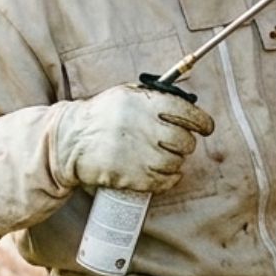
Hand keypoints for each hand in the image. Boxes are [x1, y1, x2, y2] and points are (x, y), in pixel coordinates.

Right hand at [51, 84, 214, 192]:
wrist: (68, 141)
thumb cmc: (101, 116)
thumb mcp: (124, 95)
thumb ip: (154, 97)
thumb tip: (188, 103)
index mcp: (142, 102)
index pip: (187, 112)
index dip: (202, 122)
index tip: (206, 128)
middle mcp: (142, 126)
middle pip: (184, 140)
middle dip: (185, 143)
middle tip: (177, 143)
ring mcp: (137, 154)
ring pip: (176, 162)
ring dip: (176, 162)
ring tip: (164, 157)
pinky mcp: (131, 176)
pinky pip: (165, 181)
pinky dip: (170, 178)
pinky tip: (165, 173)